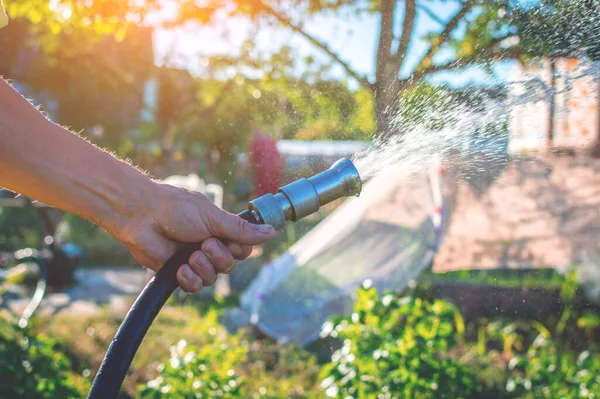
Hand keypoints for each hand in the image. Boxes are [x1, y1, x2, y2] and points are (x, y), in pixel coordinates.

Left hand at [112, 181, 275, 292]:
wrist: (142, 216)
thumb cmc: (175, 208)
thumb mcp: (212, 217)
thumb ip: (241, 229)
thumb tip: (271, 231)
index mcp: (220, 230)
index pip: (243, 248)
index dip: (239, 249)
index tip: (230, 241)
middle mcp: (209, 246)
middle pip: (230, 265)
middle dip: (219, 257)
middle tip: (204, 244)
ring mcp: (194, 260)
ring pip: (213, 277)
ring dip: (204, 267)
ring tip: (190, 255)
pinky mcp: (178, 273)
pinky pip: (195, 287)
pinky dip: (190, 279)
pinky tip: (181, 268)